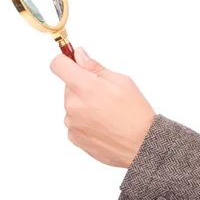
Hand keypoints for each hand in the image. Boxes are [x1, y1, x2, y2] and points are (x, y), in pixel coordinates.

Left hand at [50, 46, 155, 167]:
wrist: (141, 144)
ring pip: (72, 105)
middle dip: (83, 86)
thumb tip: (79, 55)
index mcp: (84, 86)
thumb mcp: (122, 81)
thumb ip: (95, 67)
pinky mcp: (74, 137)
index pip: (58, 65)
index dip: (65, 60)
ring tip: (107, 113)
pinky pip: (75, 122)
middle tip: (105, 94)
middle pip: (69, 86)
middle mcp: (72, 104)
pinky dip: (86, 121)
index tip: (73, 63)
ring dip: (84, 105)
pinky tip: (104, 125)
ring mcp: (71, 123)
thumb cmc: (135, 111)